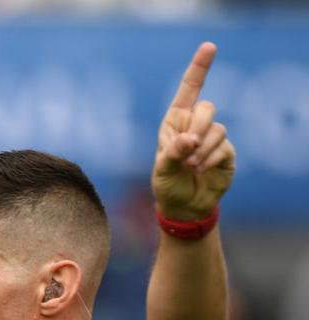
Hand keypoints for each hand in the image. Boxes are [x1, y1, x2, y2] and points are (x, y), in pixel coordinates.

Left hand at [152, 41, 236, 220]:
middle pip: (207, 108)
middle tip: (188, 147)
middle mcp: (195, 125)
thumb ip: (172, 152)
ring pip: (216, 129)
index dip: (200, 67)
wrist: (184, 206)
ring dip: (201, 150)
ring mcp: (212, 137)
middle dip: (198, 126)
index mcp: (175, 121)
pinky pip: (223, 147)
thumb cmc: (167, 184)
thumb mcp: (162, 169)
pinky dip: (210, 159)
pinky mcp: (226, 150)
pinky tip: (201, 170)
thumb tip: (191, 139)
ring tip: (190, 166)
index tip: (210, 46)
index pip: (189, 90)